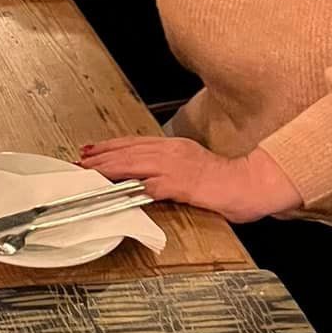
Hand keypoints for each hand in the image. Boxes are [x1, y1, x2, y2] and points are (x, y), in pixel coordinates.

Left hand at [78, 136, 301, 222]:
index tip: (92, 149)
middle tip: (81, 158)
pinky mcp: (183, 184)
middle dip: (102, 155)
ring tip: (90, 170)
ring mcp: (176, 167)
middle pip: (128, 150)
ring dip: (109, 167)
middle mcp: (172, 152)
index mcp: (174, 147)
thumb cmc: (225, 181)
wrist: (250, 183)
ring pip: (134, 163)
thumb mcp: (192, 167)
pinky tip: (120, 189)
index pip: (134, 143)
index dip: (110, 146)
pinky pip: (153, 185)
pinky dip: (134, 186)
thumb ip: (170, 170)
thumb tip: (148, 178)